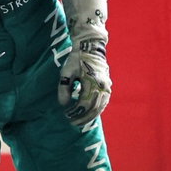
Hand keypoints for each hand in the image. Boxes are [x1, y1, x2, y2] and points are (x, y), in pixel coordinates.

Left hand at [57, 0, 110, 129]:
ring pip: (100, 107)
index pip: (84, 104)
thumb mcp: (66, 72)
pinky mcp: (107, 86)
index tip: (66, 116)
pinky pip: (103, 102)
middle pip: (93, 108)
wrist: (91, 47)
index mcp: (91, 82)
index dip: (75, 112)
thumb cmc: (76, 59)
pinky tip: (89, 115)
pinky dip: (96, 110)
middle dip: (82, 117)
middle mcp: (102, 86)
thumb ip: (64, 89)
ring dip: (90, 116)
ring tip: (80, 121)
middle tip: (72, 123)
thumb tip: (63, 105)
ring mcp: (106, 87)